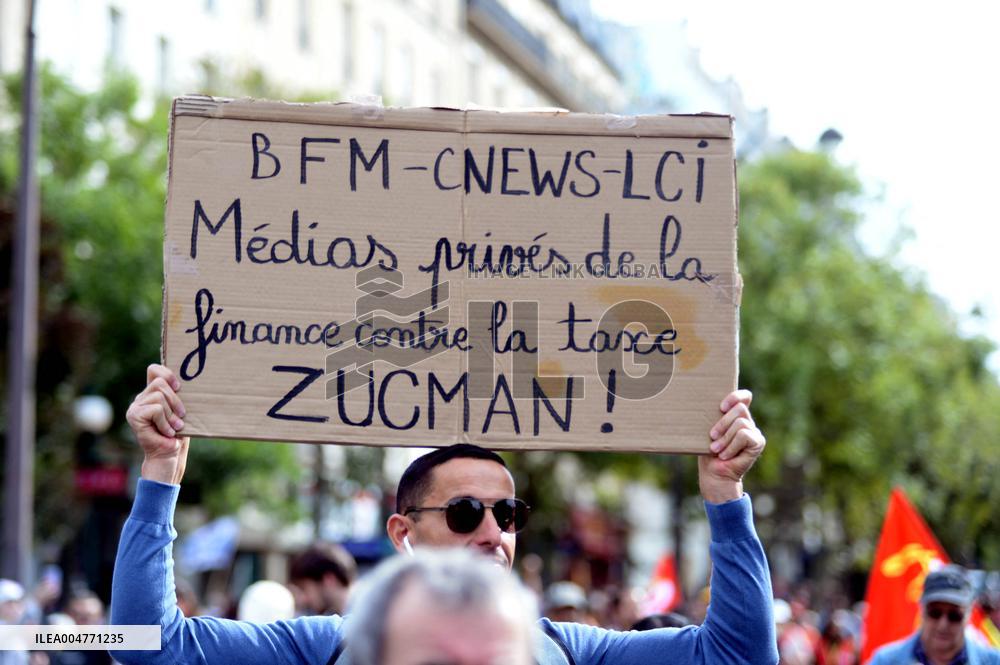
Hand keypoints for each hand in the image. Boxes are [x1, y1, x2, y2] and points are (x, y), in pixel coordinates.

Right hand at [125, 364, 188, 483]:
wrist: (168, 455)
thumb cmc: (177, 433)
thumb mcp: (180, 410)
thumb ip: (177, 395)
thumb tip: (186, 380)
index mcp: (151, 394)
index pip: (154, 370)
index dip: (167, 374)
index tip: (179, 387)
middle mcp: (141, 398)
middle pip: (160, 382)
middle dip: (175, 400)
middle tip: (181, 417)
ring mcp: (135, 407)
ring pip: (159, 396)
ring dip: (171, 414)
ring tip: (174, 427)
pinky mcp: (134, 416)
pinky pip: (156, 409)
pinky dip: (165, 422)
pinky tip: (166, 432)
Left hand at [698, 389, 765, 502]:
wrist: (714, 474)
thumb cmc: (708, 451)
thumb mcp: (708, 431)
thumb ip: (713, 417)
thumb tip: (707, 405)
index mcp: (735, 416)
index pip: (744, 397)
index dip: (735, 396)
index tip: (721, 407)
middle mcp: (747, 422)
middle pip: (740, 409)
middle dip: (723, 423)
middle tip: (712, 436)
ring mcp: (754, 432)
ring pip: (741, 423)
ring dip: (725, 437)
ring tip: (717, 449)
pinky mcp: (758, 442)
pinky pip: (744, 435)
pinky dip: (732, 446)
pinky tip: (726, 455)